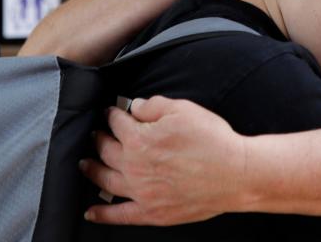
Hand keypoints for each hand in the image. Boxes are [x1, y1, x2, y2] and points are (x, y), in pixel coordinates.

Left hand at [81, 97, 248, 225]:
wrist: (235, 174)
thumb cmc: (212, 140)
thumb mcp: (184, 109)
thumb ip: (154, 105)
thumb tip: (135, 106)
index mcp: (139, 139)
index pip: (117, 122)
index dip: (113, 114)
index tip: (112, 111)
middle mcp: (133, 167)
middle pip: (106, 150)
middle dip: (99, 138)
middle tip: (96, 134)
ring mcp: (140, 192)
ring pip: (105, 180)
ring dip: (92, 170)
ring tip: (85, 164)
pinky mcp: (151, 213)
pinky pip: (119, 215)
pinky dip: (102, 214)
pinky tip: (91, 212)